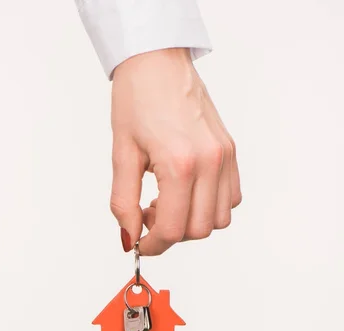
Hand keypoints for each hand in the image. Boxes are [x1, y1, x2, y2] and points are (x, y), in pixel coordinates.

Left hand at [110, 48, 241, 256]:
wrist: (157, 62)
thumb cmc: (137, 100)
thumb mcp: (122, 154)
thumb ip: (124, 202)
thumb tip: (129, 237)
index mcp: (180, 163)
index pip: (172, 229)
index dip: (153, 245)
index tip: (140, 244)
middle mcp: (210, 162)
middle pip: (198, 230)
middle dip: (171, 234)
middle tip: (148, 214)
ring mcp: (225, 157)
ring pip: (219, 219)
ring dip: (192, 222)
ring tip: (167, 200)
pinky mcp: (231, 152)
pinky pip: (231, 198)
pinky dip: (210, 206)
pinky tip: (186, 191)